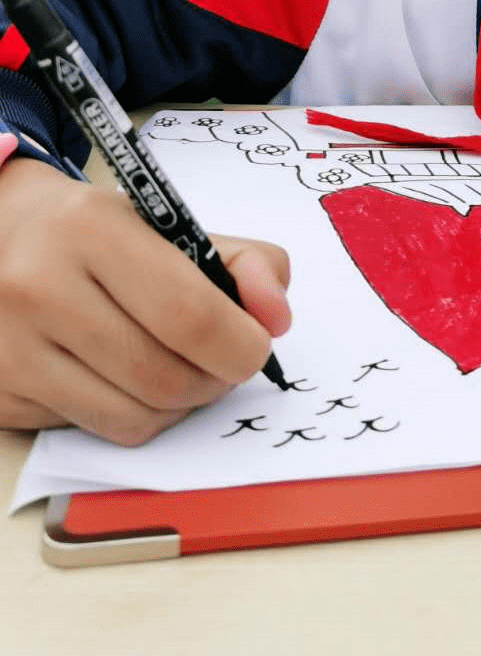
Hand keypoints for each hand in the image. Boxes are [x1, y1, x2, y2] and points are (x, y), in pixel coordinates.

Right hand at [0, 157, 290, 443]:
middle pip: (164, 377)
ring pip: (132, 419)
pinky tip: (121, 375)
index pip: (189, 315)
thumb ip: (242, 262)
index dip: (241, 345)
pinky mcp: (0, 392)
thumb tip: (277, 319)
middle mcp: (39, 288)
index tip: (256, 346)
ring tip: (178, 369)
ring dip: (177, 406)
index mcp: (91, 230)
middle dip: (214, 381)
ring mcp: (11, 347)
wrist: (0, 236)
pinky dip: (127, 413)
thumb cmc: (98, 234)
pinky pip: (93, 430)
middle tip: (223, 363)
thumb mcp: (170, 224)